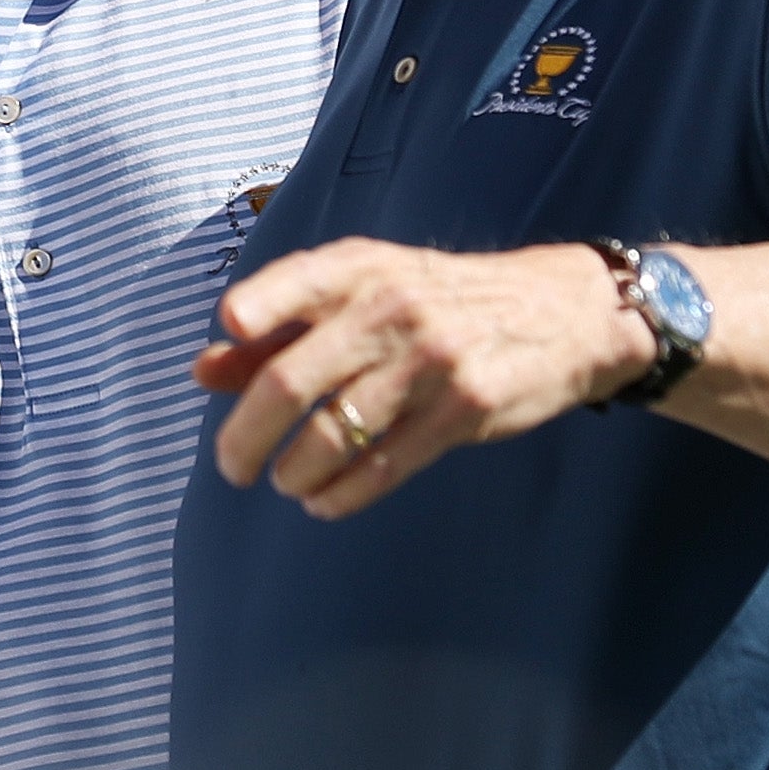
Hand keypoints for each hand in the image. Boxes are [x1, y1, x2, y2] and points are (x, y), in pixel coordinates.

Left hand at [194, 238, 654, 517]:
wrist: (566, 312)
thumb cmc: (441, 300)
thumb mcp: (368, 291)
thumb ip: (282, 327)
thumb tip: (202, 371)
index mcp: (362, 268)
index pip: (293, 282)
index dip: (252, 311)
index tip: (227, 337)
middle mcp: (392, 309)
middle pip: (291, 380)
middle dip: (245, 436)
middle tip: (230, 465)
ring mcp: (431, 362)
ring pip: (334, 433)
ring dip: (294, 471)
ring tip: (285, 482)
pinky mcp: (465, 411)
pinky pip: (385, 466)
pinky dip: (342, 494)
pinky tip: (323, 502)